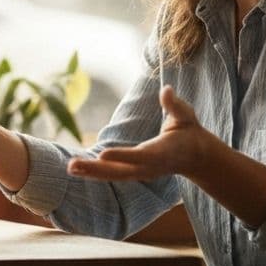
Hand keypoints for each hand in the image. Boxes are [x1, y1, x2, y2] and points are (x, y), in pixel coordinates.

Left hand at [67, 86, 213, 181]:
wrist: (196, 156)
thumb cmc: (189, 131)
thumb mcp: (186, 116)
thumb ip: (175, 105)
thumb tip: (166, 90)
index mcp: (161, 152)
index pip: (140, 156)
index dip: (122, 156)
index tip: (102, 154)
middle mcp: (149, 167)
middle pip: (120, 171)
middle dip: (96, 169)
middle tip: (73, 166)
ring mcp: (141, 173)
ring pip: (113, 175)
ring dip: (91, 172)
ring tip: (70, 167)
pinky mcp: (135, 173)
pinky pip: (112, 174)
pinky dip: (95, 173)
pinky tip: (77, 170)